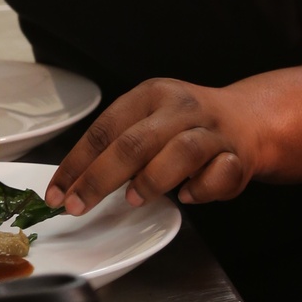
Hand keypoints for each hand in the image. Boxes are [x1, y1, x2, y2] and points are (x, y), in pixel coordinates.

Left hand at [46, 77, 261, 214]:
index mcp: (152, 95)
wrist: (245, 120)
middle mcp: (181, 107)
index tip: (57, 193)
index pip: (106, 128)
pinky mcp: (236, 157)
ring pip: (181, 151)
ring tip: (133, 199)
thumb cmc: (182, 125)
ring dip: (152, 178)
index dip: (77, 163)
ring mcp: (211, 131)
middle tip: (77, 206)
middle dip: (100, 178)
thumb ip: (117, 145)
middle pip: (136, 142)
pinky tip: (187, 196)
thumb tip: (73, 186)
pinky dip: (200, 188)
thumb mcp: (148, 120)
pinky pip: (218, 174)